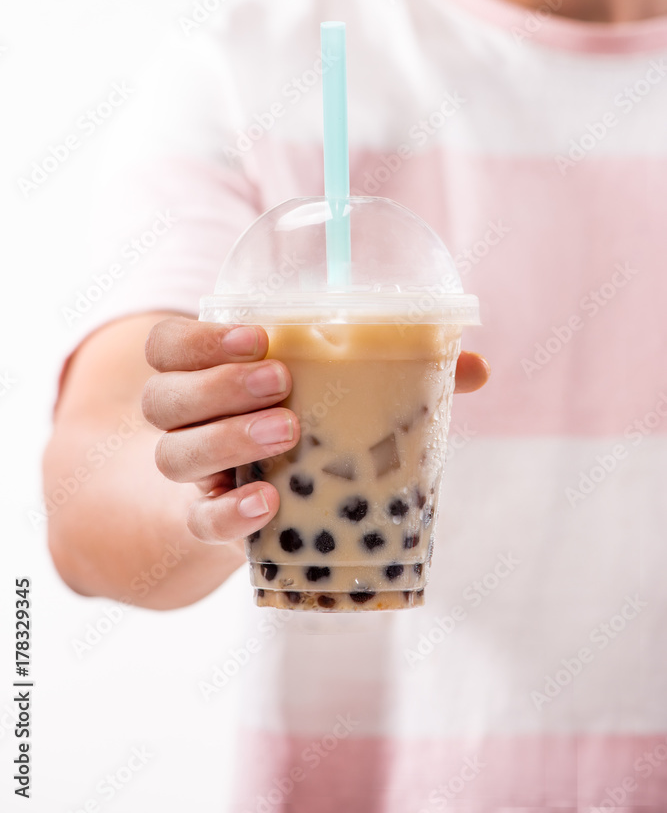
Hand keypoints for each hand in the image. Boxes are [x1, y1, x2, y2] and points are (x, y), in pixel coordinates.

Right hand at [142, 317, 488, 546]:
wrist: (264, 509)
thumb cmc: (303, 432)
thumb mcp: (334, 396)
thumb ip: (394, 373)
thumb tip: (475, 364)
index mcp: (206, 375)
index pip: (169, 345)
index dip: (201, 339)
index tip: (261, 335)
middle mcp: (186, 424)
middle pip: (163, 397)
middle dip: (220, 385)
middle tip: (282, 383)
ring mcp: (194, 477)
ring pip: (173, 455)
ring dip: (227, 439)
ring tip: (287, 434)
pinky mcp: (206, 525)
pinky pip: (198, 521)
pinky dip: (227, 512)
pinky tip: (266, 503)